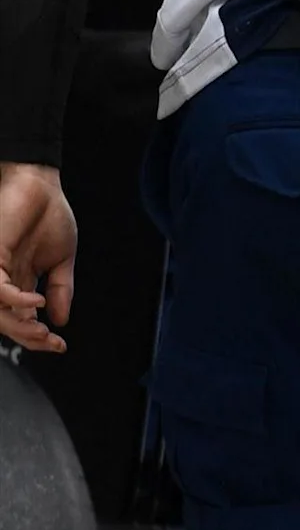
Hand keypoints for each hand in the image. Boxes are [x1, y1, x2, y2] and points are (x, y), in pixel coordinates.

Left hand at [0, 162, 76, 353]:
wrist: (41, 184)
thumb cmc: (48, 213)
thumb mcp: (62, 260)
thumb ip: (61, 290)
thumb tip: (60, 319)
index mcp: (19, 281)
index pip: (22, 318)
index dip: (38, 337)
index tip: (59, 345)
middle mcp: (3, 279)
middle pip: (5, 321)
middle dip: (27, 338)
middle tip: (49, 341)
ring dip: (18, 327)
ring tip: (41, 331)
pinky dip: (15, 300)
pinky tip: (35, 302)